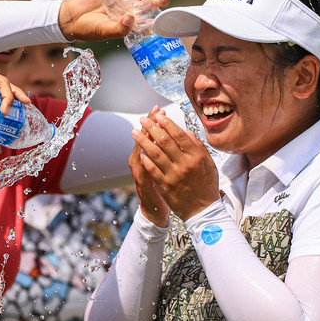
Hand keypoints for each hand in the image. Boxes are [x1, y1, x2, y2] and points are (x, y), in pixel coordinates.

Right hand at [58, 0, 168, 40]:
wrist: (72, 16)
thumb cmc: (89, 28)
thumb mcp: (104, 31)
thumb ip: (119, 29)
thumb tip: (130, 18)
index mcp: (132, 23)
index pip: (151, 19)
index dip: (159, 18)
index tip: (162, 17)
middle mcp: (131, 9)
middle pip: (151, 2)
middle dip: (159, 0)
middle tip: (158, 0)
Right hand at [129, 110, 169, 226]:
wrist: (154, 211)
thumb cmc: (160, 188)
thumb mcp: (162, 168)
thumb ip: (167, 153)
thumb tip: (180, 135)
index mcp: (146, 156)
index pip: (149, 134)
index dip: (154, 121)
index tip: (158, 109)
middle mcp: (139, 161)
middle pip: (143, 139)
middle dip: (149, 124)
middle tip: (154, 111)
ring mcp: (140, 172)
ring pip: (140, 151)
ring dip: (145, 138)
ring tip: (151, 125)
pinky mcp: (144, 183)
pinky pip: (144, 169)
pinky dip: (146, 159)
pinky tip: (148, 151)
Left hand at [131, 107, 219, 220]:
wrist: (203, 211)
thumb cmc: (207, 186)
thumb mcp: (209, 165)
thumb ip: (199, 148)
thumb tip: (187, 133)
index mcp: (196, 157)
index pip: (179, 135)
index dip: (167, 123)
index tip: (158, 115)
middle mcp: (184, 164)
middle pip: (165, 141)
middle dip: (152, 127)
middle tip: (143, 119)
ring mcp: (173, 175)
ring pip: (155, 153)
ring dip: (143, 140)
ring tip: (135, 132)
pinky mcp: (165, 186)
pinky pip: (152, 170)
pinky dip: (145, 159)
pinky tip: (140, 152)